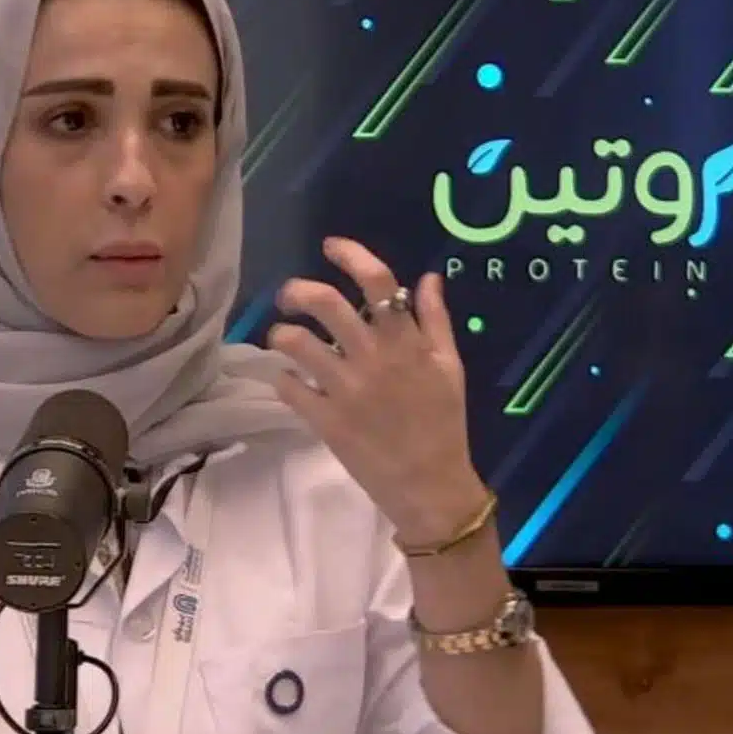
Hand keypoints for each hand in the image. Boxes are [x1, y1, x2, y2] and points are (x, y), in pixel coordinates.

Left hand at [268, 237, 487, 545]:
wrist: (431, 487)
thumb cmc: (444, 425)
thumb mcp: (451, 367)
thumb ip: (436, 320)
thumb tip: (426, 277)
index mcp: (406, 342)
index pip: (377, 282)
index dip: (350, 255)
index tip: (331, 246)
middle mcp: (372, 358)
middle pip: (325, 303)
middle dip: (297, 290)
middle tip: (289, 296)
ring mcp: (345, 390)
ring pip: (296, 343)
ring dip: (282, 334)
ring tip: (283, 339)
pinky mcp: (325, 421)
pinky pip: (288, 388)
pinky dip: (281, 379)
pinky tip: (288, 381)